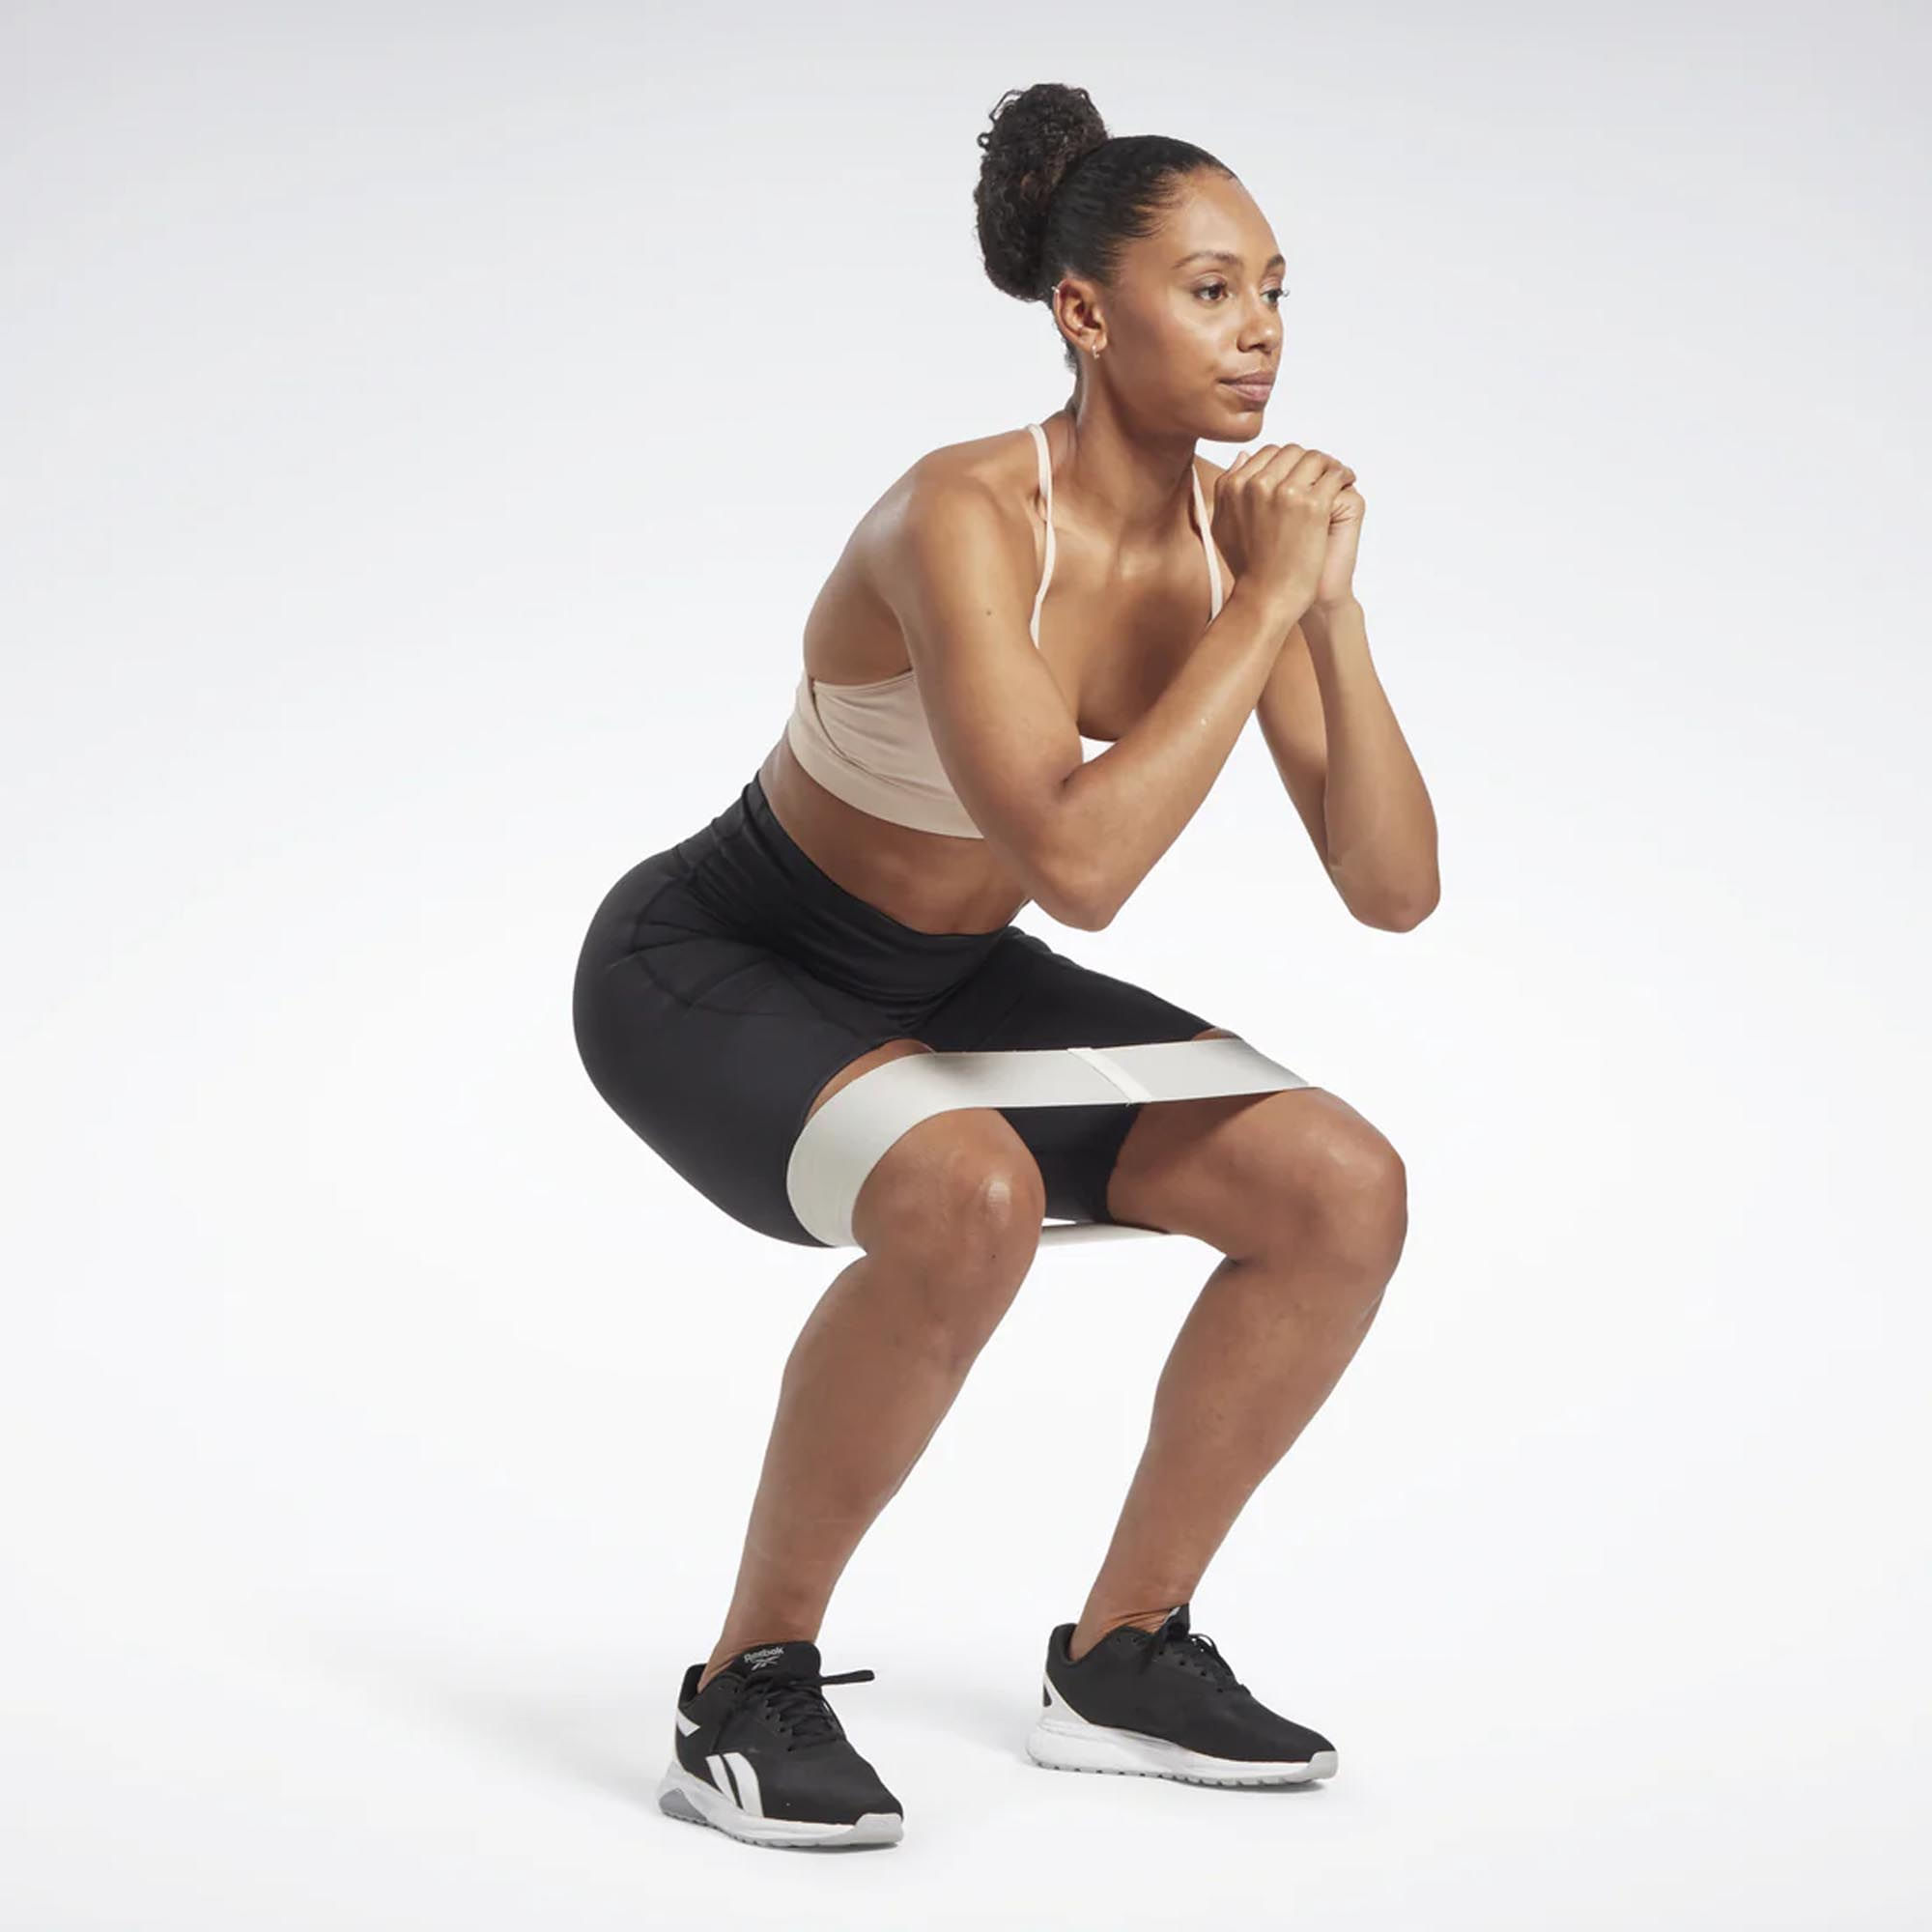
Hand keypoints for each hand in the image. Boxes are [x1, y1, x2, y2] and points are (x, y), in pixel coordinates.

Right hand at [1214, 442, 1355, 615]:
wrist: (1266, 598)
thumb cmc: (1247, 568)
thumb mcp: (1223, 525)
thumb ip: (1228, 488)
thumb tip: (1243, 457)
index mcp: (1234, 486)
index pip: (1268, 453)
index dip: (1287, 463)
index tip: (1299, 475)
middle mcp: (1258, 484)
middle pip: (1292, 452)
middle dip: (1308, 462)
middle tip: (1321, 475)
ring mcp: (1287, 493)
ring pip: (1315, 459)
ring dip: (1328, 466)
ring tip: (1336, 478)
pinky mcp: (1313, 506)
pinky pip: (1335, 476)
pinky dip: (1343, 477)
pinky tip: (1346, 485)